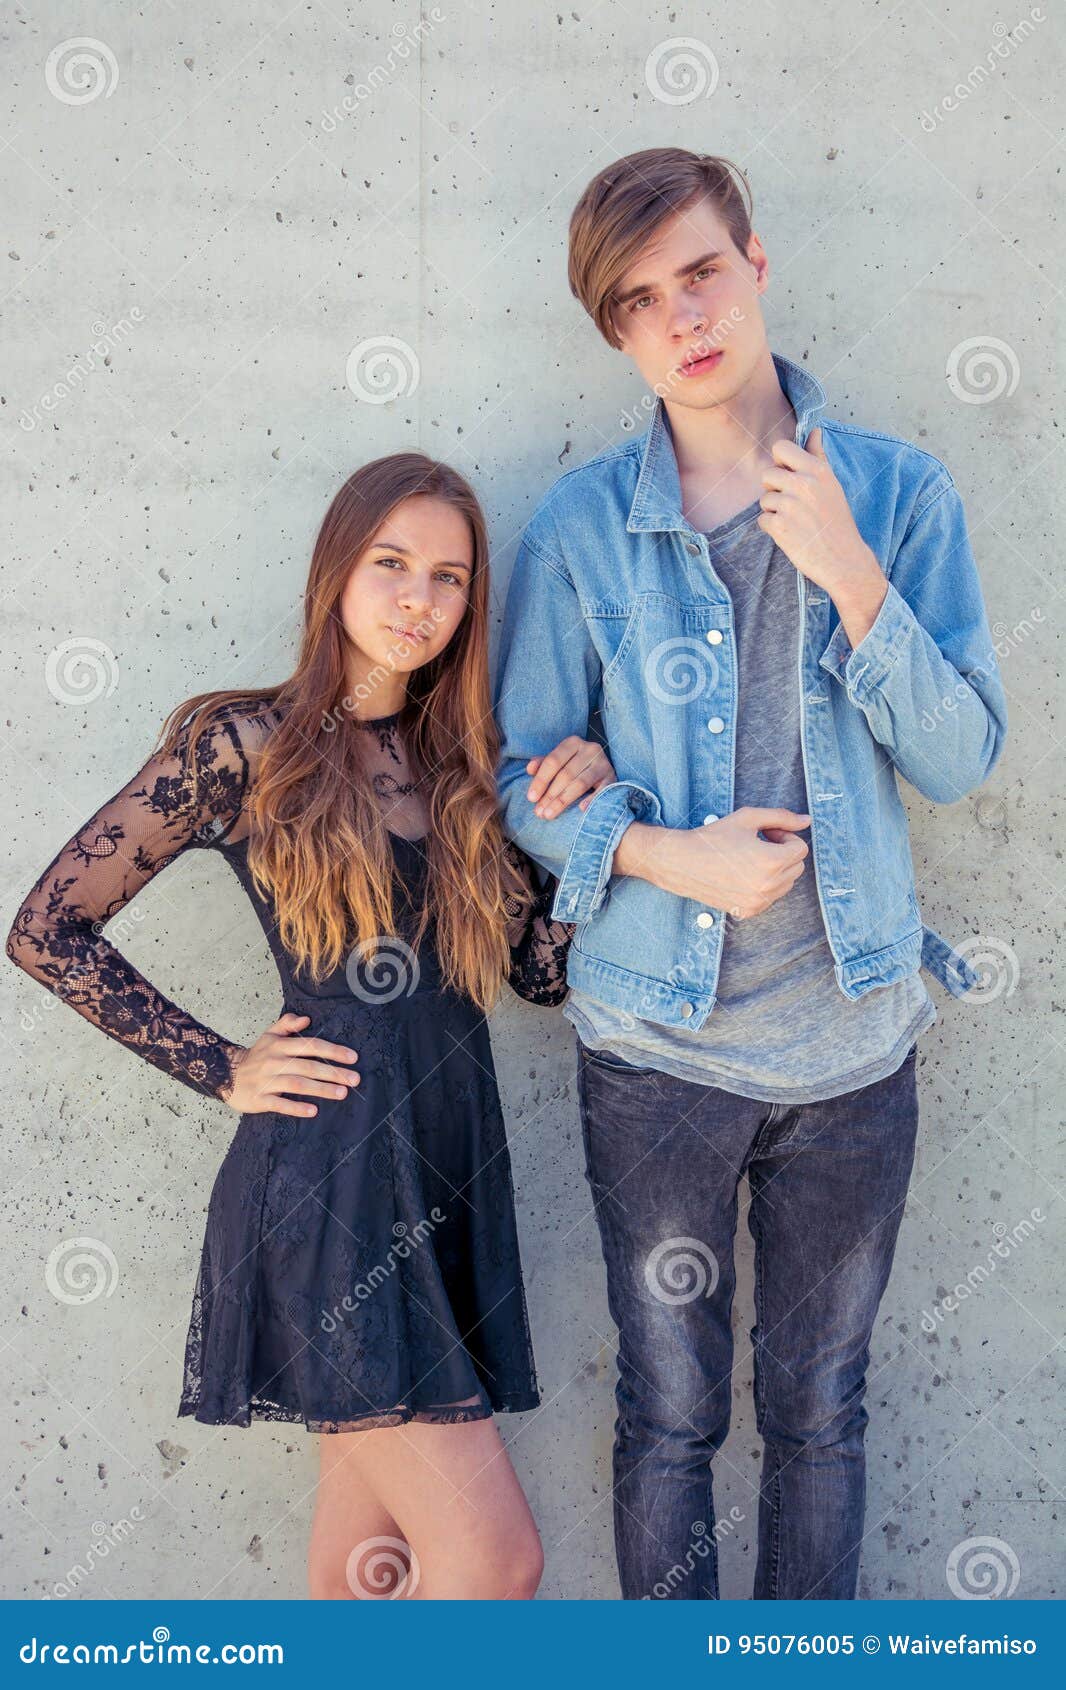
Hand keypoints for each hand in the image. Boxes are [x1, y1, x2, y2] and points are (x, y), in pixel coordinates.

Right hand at [219, 1012, 359, 1116]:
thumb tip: (306, 1019)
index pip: (310, 1046)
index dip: (332, 1051)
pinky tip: (313, 1111)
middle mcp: (274, 1061)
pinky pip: (280, 1104)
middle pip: (308, 1066)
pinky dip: (296, 1107)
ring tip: (342, 1093)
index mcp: (279, 1045)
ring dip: (321, 1089)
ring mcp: (266, 1080)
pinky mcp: (259, 1099)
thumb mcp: (269, 1035)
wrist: (225, 1075)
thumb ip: (287, 1023)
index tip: (353, 1057)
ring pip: (297, 1084)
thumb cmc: (256, 1056)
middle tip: (354, 1078)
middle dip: (333, 1072)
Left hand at [526, 736, 616, 818]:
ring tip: (550, 814)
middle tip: (539, 812)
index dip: (540, 780)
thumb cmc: (573, 766)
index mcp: (573, 743)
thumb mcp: (558, 762)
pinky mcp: (613, 778)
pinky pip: (601, 791)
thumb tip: (530, 768)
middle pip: (566, 774)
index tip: (531, 798)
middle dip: (550, 795)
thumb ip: (543, 764)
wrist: (601, 769)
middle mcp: (590, 749)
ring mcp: (603, 763)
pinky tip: (580, 810)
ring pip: (580, 783)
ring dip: (563, 800)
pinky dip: (591, 800)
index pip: (553, 761)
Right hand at [618, 807, 810, 919]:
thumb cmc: (714, 838)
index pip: (800, 849)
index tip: (767, 833)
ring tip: (750, 858)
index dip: (785, 836)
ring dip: (776, 869)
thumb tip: (807, 820)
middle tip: (759, 843)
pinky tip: (744, 873)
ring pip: (786, 883)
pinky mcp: (749, 910)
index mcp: (771, 861)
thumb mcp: (748, 818)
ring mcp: (759, 901)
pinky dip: (765, 885)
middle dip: (783, 853)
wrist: (682, 863)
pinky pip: (771, 896)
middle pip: (797, 867)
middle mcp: (768, 886)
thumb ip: (781, 817)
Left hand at [758, 427, 887, 640]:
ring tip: (796, 521)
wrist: (844, 559)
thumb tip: (815, 431)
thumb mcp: (832, 484)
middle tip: (794, 505)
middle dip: (775, 489)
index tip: (790, 475)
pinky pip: (762, 519)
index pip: (780, 447)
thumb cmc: (837, 521)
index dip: (780, 462)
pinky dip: (772, 528)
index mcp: (817, 470)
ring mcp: (790, 505)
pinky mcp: (779, 526)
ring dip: (774, 510)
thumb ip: (818, 457)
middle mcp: (803, 484)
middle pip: (767, 474)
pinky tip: (791, 533)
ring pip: (764, 498)